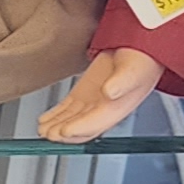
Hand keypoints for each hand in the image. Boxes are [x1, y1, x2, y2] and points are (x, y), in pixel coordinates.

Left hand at [35, 49, 162, 143]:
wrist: (138, 49)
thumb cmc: (141, 62)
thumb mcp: (133, 70)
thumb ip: (122, 82)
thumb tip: (110, 92)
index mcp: (117, 108)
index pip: (95, 123)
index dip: (79, 128)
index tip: (64, 131)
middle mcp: (103, 109)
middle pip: (80, 126)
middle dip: (63, 132)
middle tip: (48, 134)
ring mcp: (91, 102)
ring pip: (71, 119)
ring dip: (56, 126)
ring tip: (42, 129)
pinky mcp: (83, 92)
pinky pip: (67, 108)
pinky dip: (55, 115)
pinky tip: (44, 120)